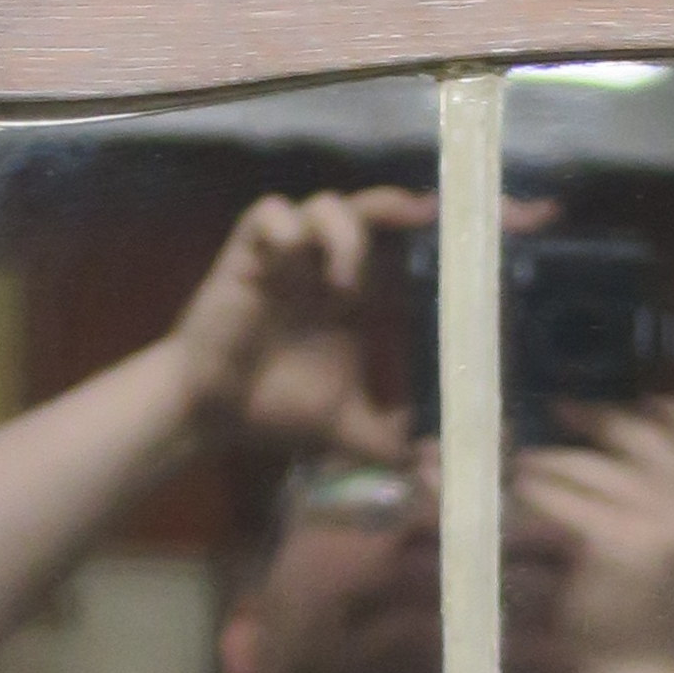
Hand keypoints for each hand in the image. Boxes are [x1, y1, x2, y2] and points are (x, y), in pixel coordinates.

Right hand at [174, 187, 433, 460]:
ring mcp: (289, 260)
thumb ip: (395, 447)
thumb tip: (440, 467)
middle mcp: (327, 270)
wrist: (215, 415)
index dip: (425, 224)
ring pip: (325, 204)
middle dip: (396, 206)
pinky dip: (286, 226)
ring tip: (342, 284)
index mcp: (357, 300)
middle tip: (421, 218)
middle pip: (370, 210)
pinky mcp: (248, 256)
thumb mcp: (351, 433)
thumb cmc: (279, 412)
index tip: (458, 216)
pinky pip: (269, 212)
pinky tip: (290, 257)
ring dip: (344, 232)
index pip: (398, 247)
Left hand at [508, 403, 673, 672]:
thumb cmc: (654, 640)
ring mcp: (657, 525)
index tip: (645, 401)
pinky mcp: (614, 542)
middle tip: (561, 410)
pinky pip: (567, 496)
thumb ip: (670, 521)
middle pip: (648, 439)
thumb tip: (634, 474)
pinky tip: (521, 487)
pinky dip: (538, 486)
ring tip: (525, 463)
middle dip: (602, 418)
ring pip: (597, 466)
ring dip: (555, 457)